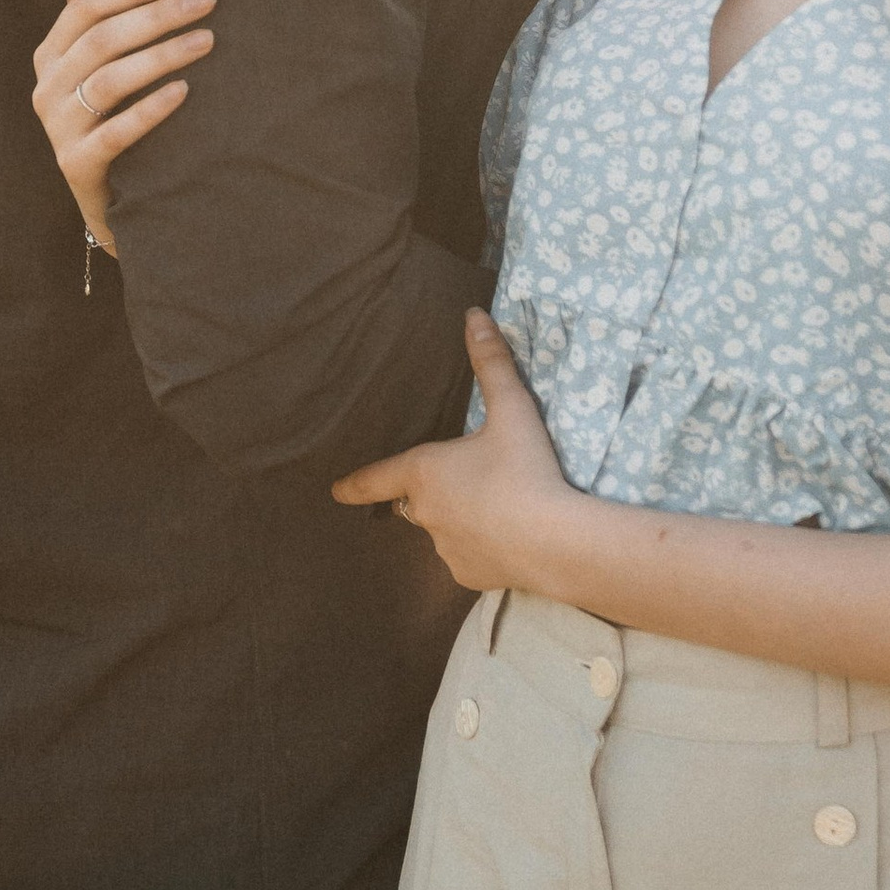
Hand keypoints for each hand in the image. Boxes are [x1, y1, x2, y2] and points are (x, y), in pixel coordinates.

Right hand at [28, 0, 214, 256]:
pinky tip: (184, 91)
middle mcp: (47, 87)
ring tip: (208, 41)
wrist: (108, 196)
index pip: (86, 4)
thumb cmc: (109, 114)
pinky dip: (150, 109)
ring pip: (109, 80)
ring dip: (162, 55)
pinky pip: (115, 132)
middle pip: (102, 38)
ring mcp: (58, 128)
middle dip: (158, 14)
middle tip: (208, 0)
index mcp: (51, 53)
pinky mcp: (77, 165)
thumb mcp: (93, 61)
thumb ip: (87, 7)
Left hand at [333, 314, 586, 594]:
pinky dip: (478, 547)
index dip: (355, 484)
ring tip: (495, 508)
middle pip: (414, 501)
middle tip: (458, 482)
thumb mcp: (512, 409)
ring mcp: (444, 548)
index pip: (377, 478)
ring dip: (457, 519)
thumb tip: (473, 315)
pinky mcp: (467, 575)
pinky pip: (465, 556)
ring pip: (440, 530)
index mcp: (423, 473)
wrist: (553, 540)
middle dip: (426, 493)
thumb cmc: (524, 469)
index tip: (336, 491)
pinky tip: (506, 540)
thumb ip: (491, 363)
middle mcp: (424, 513)